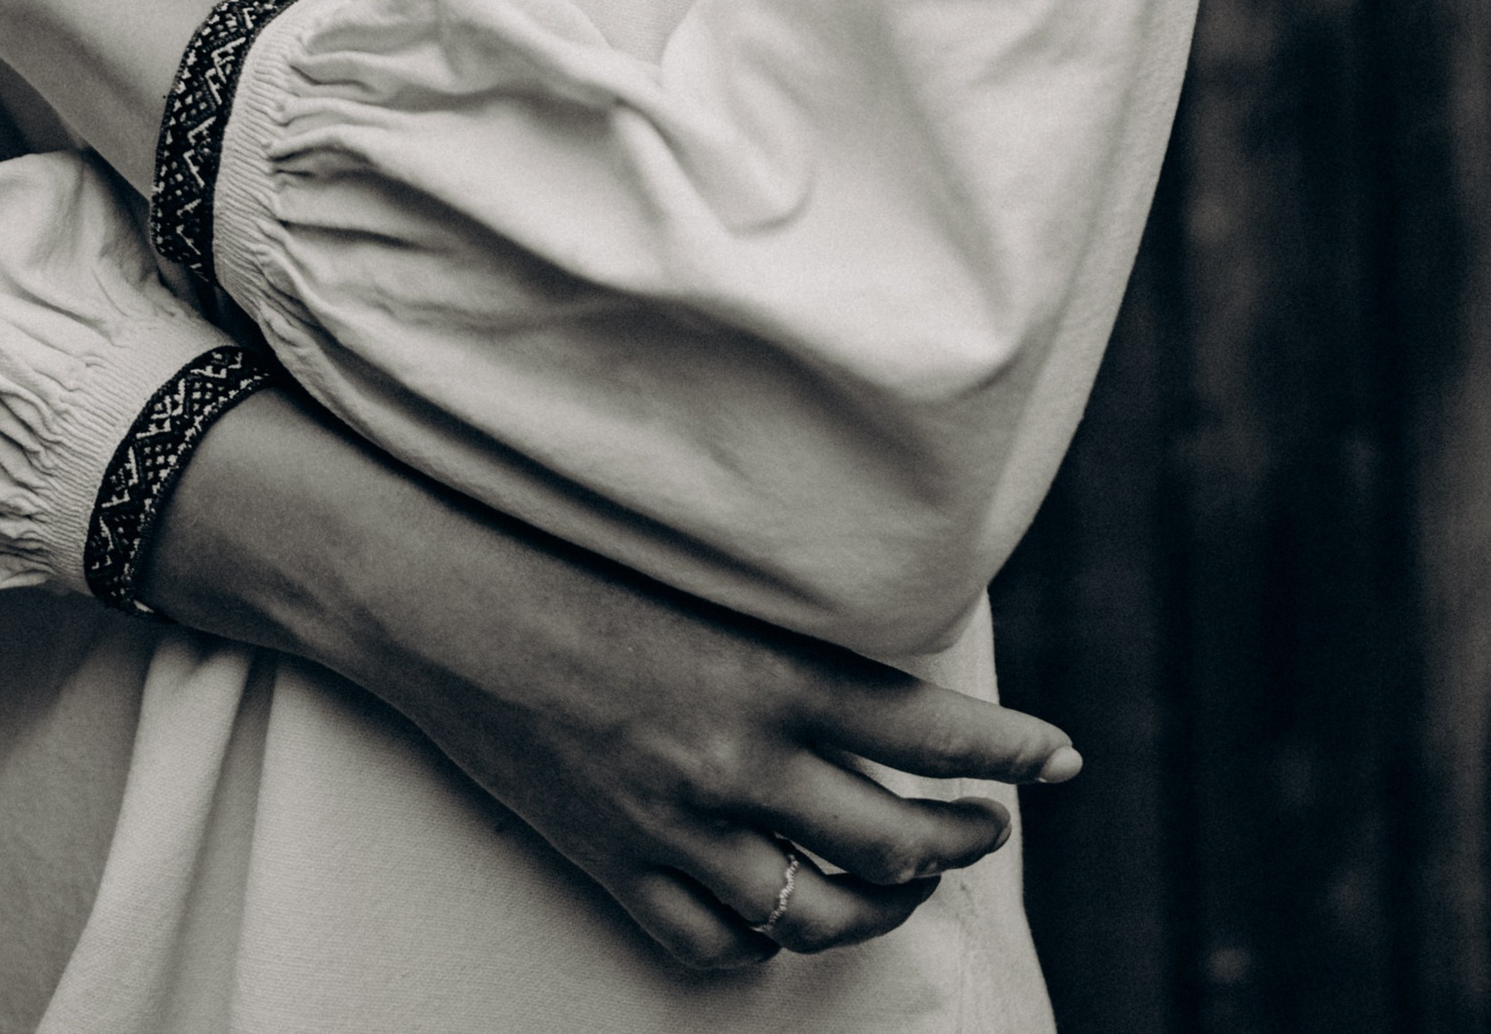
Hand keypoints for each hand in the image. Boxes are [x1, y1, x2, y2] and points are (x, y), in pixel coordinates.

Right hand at [144, 384, 1076, 972]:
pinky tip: (779, 915)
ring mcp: (670, 826)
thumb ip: (780, 624)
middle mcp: (729, 757)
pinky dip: (762, 942)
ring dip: (879, 903)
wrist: (429, 595)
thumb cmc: (557, 549)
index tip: (1061, 758)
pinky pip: (716, 943)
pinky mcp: (613, 866)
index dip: (1005, 750)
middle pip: (891, 838)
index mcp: (758, 666)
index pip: (922, 725)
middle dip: (959, 838)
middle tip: (988, 825)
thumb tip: (871, 655)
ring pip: (817, 909)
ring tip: (904, 880)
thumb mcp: (693, 573)